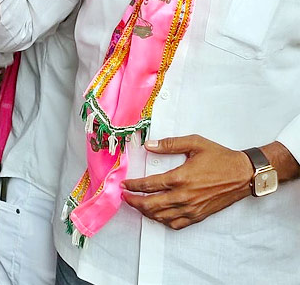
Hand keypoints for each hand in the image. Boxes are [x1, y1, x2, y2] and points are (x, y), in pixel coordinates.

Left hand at [121, 135, 252, 228]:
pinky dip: (163, 221)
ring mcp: (191, 209)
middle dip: (134, 201)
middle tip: (125, 196)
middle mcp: (184, 196)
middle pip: (151, 204)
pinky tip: (157, 215)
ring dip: (146, 212)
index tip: (124, 184)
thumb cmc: (219, 157)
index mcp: (180, 177)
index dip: (134, 185)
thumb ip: (170, 144)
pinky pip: (176, 224)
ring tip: (137, 204)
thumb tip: (149, 144)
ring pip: (161, 216)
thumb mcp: (194, 143)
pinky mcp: (198, 216)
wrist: (241, 175)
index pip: (149, 185)